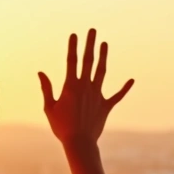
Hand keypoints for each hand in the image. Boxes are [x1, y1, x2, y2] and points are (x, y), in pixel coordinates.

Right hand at [39, 28, 134, 150]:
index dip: (73, 47)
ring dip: (103, 57)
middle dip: (90, 44)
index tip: (74, 35)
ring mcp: (97, 95)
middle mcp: (86, 87)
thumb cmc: (61, 127)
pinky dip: (124, 88)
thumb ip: (47, 89)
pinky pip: (117, 95)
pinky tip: (132, 80)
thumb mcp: (50, 107)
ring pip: (102, 72)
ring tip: (104, 44)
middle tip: (92, 30)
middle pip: (88, 61)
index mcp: (71, 86)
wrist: (79, 143)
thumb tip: (41, 73)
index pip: (71, 61)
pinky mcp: (106, 106)